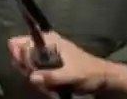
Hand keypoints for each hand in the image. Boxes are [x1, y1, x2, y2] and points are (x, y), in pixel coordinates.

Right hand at [7, 32, 121, 93]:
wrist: (104, 78)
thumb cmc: (89, 73)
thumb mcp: (72, 75)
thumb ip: (52, 76)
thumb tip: (31, 77)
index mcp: (50, 40)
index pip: (23, 42)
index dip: (21, 56)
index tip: (27, 69)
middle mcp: (46, 43)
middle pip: (23, 52)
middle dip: (27, 67)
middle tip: (37, 78)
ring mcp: (47, 53)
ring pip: (28, 62)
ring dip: (33, 74)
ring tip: (46, 84)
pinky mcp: (50, 63)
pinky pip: (36, 69)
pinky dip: (39, 78)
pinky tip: (47, 85)